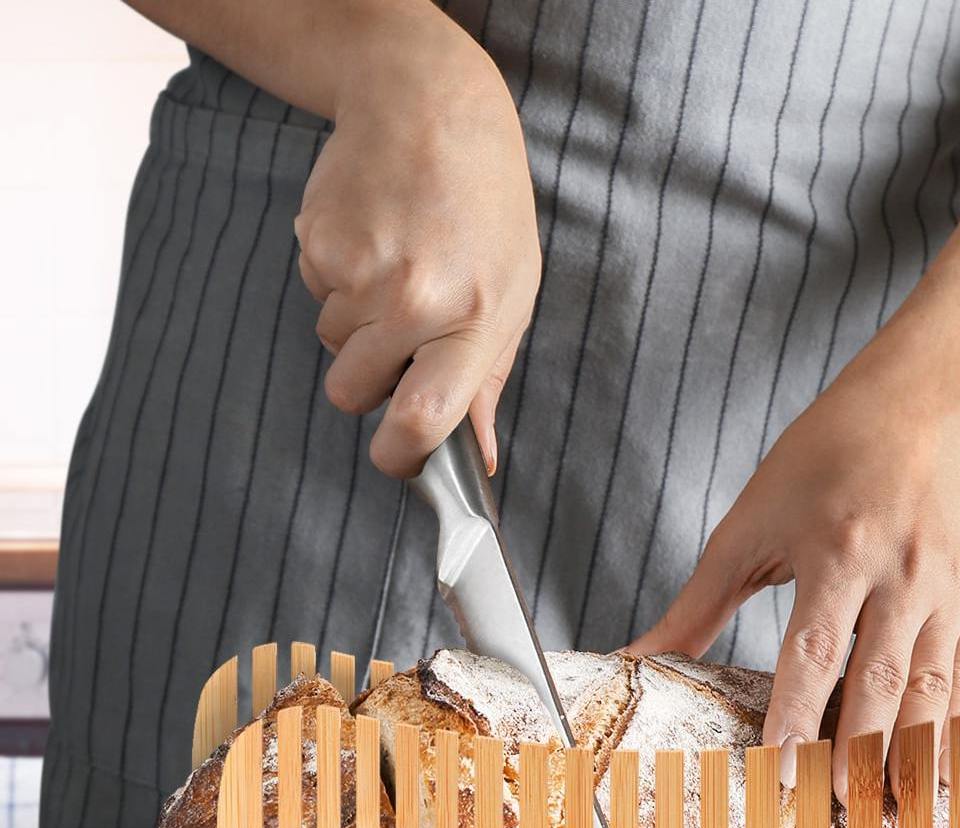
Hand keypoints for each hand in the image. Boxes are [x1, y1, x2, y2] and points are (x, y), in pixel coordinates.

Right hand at [294, 8, 539, 476]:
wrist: (428, 105)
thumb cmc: (485, 210)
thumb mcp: (514, 294)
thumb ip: (489, 380)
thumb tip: (478, 456)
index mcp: (473, 322)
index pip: (423, 421)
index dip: (400, 458)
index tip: (396, 458)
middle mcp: (413, 300)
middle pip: (354, 394)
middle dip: (369, 380)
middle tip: (402, 331)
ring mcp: (360, 271)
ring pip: (332, 346)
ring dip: (355, 324)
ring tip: (395, 266)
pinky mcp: (318, 242)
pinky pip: (314, 294)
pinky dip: (336, 280)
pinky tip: (372, 239)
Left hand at [630, 363, 959, 803]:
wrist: (916, 415)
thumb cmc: (819, 466)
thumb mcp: (748, 526)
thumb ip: (697, 604)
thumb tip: (637, 660)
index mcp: (838, 549)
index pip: (814, 654)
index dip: (795, 721)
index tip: (777, 780)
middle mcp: (903, 571)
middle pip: (879, 685)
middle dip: (856, 759)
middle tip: (834, 818)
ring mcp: (953, 588)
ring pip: (933, 694)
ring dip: (909, 761)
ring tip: (888, 817)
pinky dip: (953, 734)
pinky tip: (935, 779)